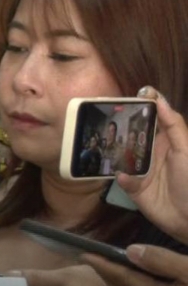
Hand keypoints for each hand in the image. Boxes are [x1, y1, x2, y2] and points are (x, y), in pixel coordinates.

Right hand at [116, 87, 187, 241]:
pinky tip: (125, 177)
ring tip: (105, 144)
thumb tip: (158, 98)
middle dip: (119, 128)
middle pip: (131, 136)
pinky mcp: (133, 187)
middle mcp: (151, 152)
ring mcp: (141, 169)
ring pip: (122, 155)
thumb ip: (173, 125)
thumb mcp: (186, 149)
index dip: (139, 109)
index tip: (125, 98)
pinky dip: (123, 177)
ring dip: (115, 152)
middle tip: (105, 120)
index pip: (150, 120)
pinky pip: (122, 178)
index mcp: (166, 140)